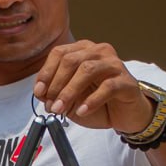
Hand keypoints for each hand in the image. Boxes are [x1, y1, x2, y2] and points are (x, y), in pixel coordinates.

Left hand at [32, 40, 151, 134]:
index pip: (59, 53)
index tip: (39, 92)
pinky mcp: (126, 81)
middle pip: (71, 60)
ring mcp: (114, 64)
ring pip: (87, 70)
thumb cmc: (97, 103)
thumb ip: (55, 93)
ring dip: (70, 91)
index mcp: (83, 50)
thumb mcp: (70, 98)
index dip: (46, 72)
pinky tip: (82, 111)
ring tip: (61, 109)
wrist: (125, 115)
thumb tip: (41, 92)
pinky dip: (91, 100)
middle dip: (56, 84)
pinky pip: (107, 87)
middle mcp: (99, 52)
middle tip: (51, 105)